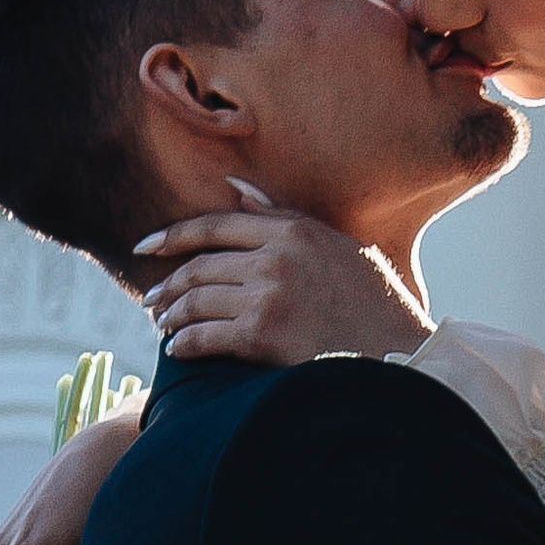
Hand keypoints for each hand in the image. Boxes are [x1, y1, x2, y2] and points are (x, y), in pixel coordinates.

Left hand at [138, 184, 432, 367]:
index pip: (216, 225)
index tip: (145, 248)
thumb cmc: (373, 303)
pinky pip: (205, 337)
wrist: (399, 355)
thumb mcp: (336, 246)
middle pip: (199, 265)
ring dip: (172, 315)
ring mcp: (268, 296)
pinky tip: (178, 350)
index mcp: (294, 230)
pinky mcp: (263, 335)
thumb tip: (235, 189)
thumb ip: (282, 216)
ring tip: (164, 325)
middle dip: (169, 285)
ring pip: (197, 300)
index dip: (173, 236)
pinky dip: (184, 344)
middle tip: (154, 301)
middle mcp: (277, 257)